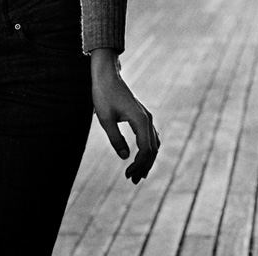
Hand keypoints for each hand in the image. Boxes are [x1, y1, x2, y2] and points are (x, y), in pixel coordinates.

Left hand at [90, 48, 159, 183]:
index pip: (146, 150)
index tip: (127, 175)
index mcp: (141, 121)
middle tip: (132, 180)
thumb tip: (125, 157)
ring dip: (147, 159)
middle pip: (153, 149)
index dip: (139, 165)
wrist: (107, 76)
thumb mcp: (105, 120)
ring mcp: (146, 117)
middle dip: (144, 166)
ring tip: (137, 174)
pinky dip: (148, 149)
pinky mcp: (142, 116)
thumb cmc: (104, 95)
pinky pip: (150, 137)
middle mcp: (147, 119)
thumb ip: (116, 139)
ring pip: (153, 143)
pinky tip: (141, 157)